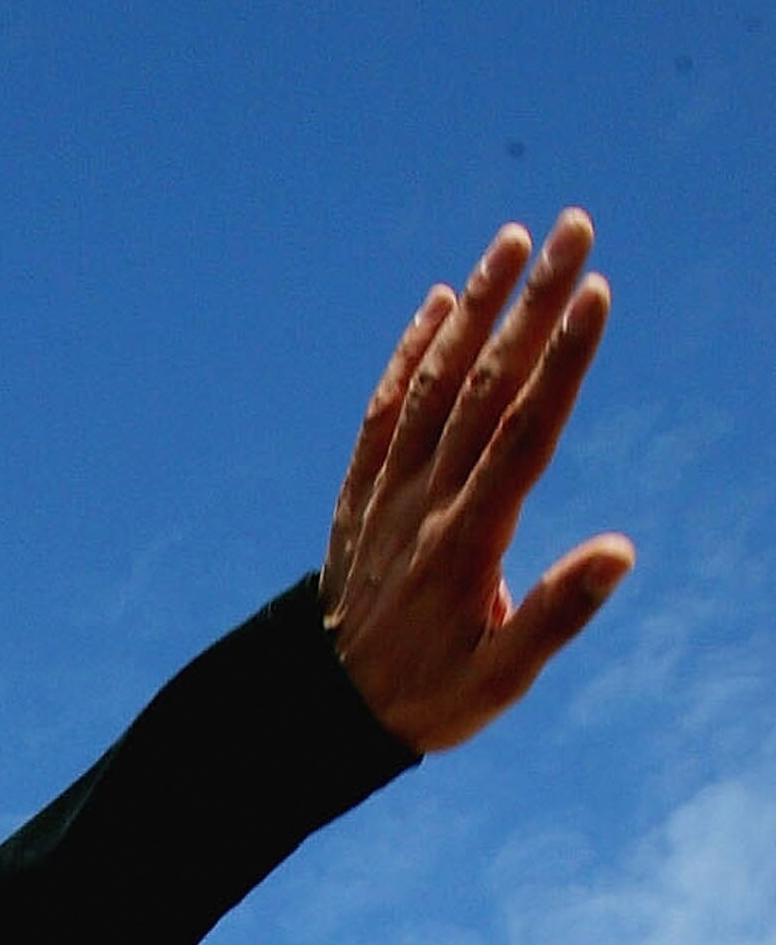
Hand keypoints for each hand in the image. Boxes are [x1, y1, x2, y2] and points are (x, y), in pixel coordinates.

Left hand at [322, 210, 634, 752]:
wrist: (324, 714)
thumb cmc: (430, 700)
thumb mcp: (502, 680)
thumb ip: (557, 615)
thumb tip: (620, 552)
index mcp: (470, 541)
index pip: (526, 433)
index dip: (564, 361)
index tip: (595, 293)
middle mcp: (427, 502)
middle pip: (488, 387)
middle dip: (534, 303)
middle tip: (577, 229)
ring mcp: (389, 493)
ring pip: (435, 384)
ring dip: (475, 308)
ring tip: (514, 240)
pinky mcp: (360, 495)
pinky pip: (384, 412)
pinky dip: (411, 355)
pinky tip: (438, 304)